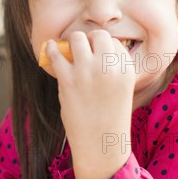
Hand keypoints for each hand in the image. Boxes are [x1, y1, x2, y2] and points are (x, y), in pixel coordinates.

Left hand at [44, 30, 134, 178]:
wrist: (101, 143)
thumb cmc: (110, 115)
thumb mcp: (122, 88)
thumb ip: (112, 67)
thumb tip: (89, 43)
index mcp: (126, 69)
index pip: (115, 43)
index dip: (105, 49)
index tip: (98, 58)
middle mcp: (109, 67)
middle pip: (99, 35)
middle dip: (90, 40)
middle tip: (84, 51)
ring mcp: (88, 72)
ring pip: (77, 38)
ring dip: (72, 43)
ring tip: (70, 52)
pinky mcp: (68, 80)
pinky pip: (56, 53)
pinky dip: (51, 48)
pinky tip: (50, 47)